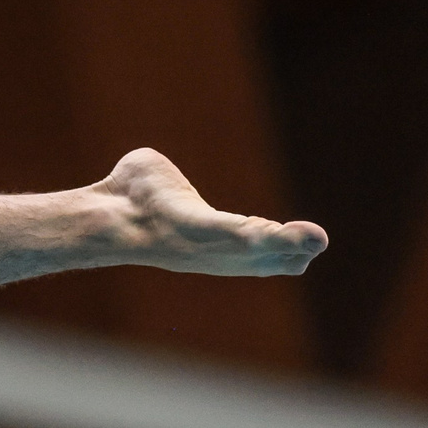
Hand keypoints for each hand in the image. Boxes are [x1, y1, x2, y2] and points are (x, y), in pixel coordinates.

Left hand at [91, 147, 326, 276]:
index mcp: (212, 238)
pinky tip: (300, 238)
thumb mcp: (159, 181)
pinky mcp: (209, 235)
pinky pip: (246, 237)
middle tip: (318, 241)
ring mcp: (214, 247)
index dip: (278, 241)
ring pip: (261, 250)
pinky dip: (275, 239)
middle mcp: (216, 251)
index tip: (308, 238)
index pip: (254, 244)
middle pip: (266, 256)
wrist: (109, 211)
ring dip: (290, 244)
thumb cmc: (128, 194)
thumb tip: (148, 171)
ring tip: (318, 241)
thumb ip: (166, 179)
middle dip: (293, 249)